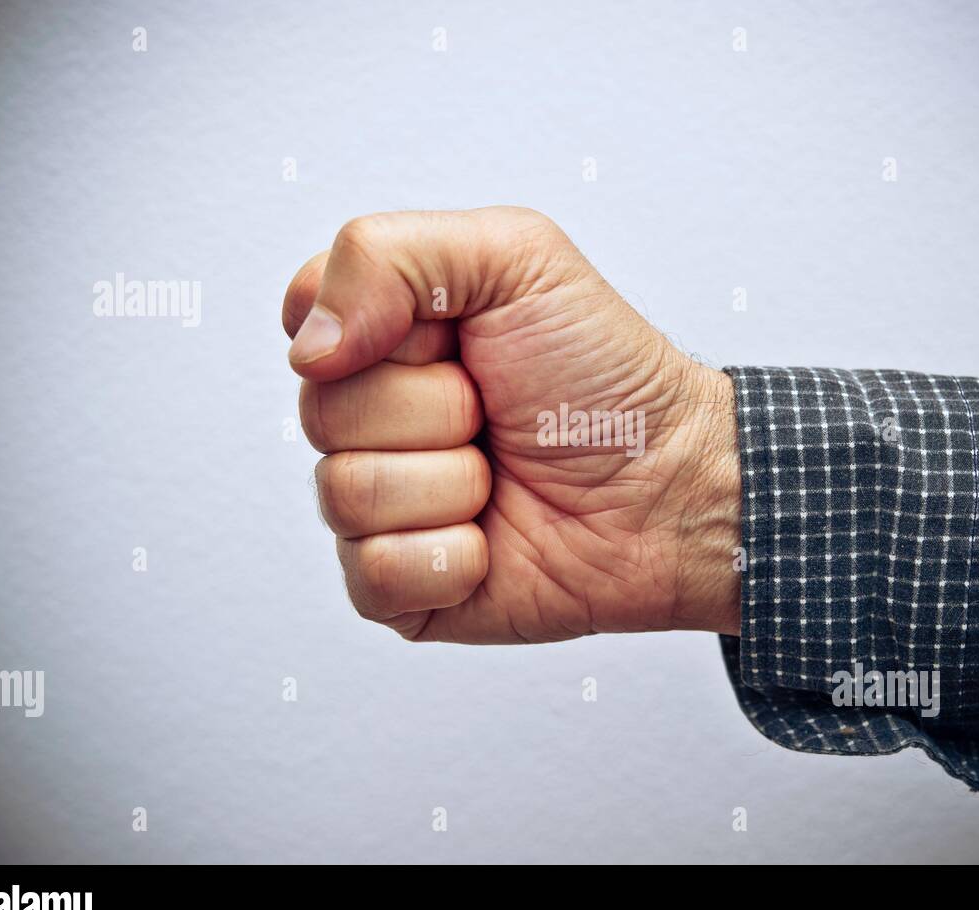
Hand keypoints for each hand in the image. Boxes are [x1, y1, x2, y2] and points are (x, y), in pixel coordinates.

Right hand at [283, 207, 739, 642]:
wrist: (672, 485)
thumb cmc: (604, 376)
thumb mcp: (516, 257)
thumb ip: (386, 254)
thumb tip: (308, 347)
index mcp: (387, 339)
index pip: (306, 322)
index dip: (380, 332)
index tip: (455, 336)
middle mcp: (374, 421)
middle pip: (324, 413)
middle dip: (434, 410)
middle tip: (496, 412)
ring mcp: (383, 508)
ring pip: (345, 494)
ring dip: (450, 485)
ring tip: (503, 478)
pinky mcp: (402, 586)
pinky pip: (370, 575)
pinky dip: (448, 558)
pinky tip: (493, 543)